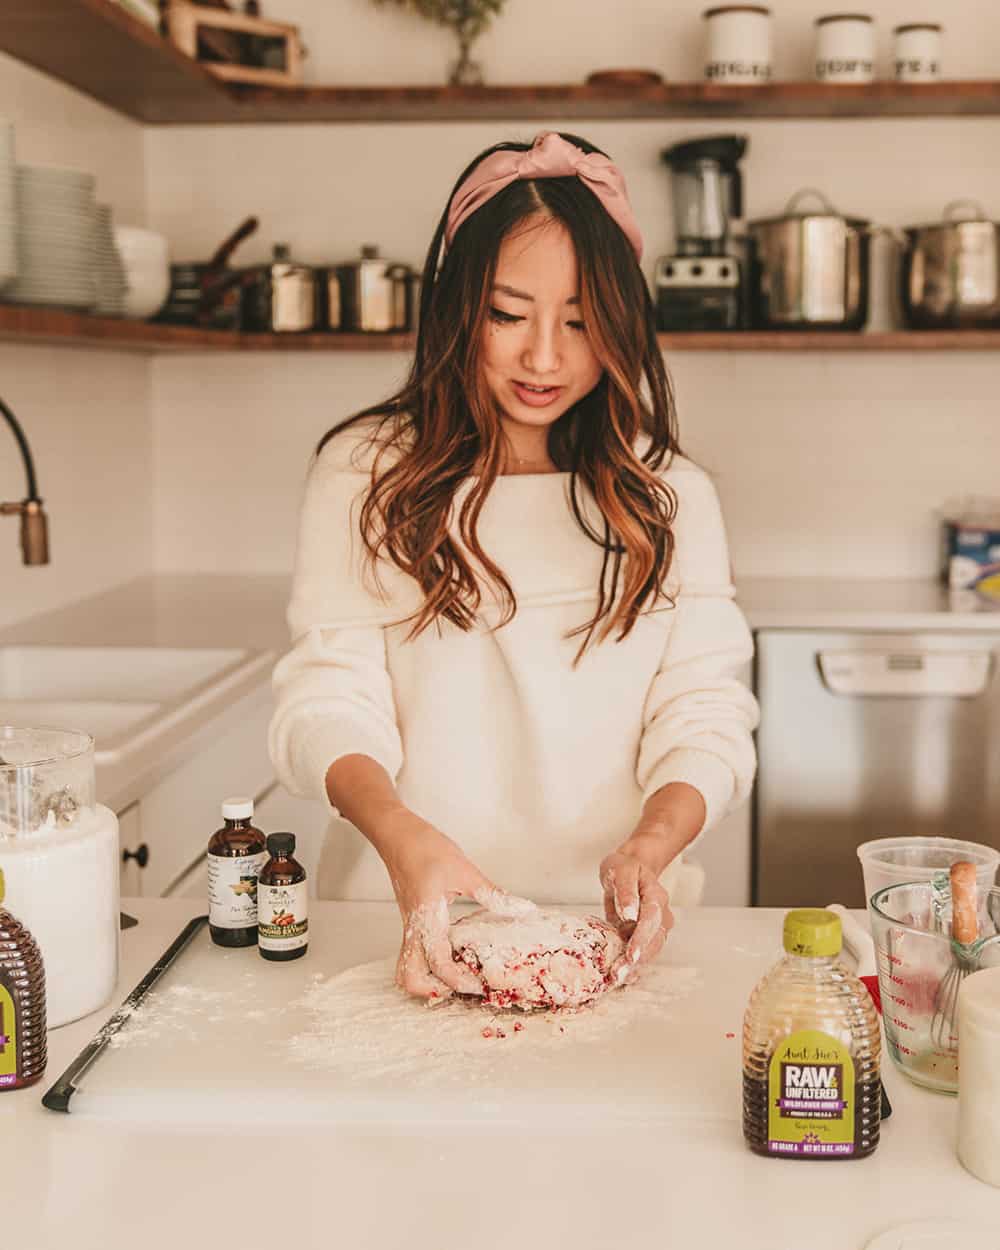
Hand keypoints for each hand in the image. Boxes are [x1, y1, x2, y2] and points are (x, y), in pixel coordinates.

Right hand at [376, 808, 530, 1000]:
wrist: (397, 834)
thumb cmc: (425, 848)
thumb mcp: (465, 871)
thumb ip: (493, 895)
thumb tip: (523, 909)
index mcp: (427, 917)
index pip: (437, 962)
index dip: (457, 980)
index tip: (478, 985)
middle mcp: (414, 927)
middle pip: (408, 976)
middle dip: (430, 990)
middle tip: (461, 986)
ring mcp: (409, 926)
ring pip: (406, 967)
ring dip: (427, 979)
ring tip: (456, 975)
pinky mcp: (410, 920)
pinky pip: (413, 952)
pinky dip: (428, 963)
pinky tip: (452, 953)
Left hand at [599, 841, 674, 984]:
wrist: (631, 869)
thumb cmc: (625, 868)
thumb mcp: (620, 871)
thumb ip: (626, 890)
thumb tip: (630, 913)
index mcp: (656, 897)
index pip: (651, 920)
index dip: (641, 939)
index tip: (630, 955)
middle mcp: (661, 915)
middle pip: (653, 941)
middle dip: (637, 960)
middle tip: (618, 974)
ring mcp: (657, 927)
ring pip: (650, 951)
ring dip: (635, 967)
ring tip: (618, 978)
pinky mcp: (647, 936)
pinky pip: (644, 953)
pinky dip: (634, 967)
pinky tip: (624, 978)